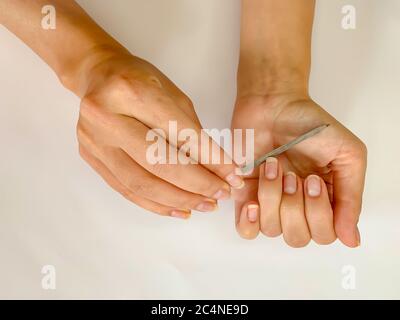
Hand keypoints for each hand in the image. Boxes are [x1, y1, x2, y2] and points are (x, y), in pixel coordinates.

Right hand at [77, 51, 243, 217]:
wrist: (97, 75)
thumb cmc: (140, 80)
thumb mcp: (173, 95)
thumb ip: (192, 133)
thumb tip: (217, 171)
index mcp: (132, 92)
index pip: (181, 135)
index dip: (212, 160)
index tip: (234, 176)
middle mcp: (107, 117)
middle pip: (160, 163)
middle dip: (197, 185)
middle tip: (221, 194)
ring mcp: (95, 140)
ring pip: (142, 184)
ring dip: (178, 200)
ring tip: (204, 205)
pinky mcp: (91, 158)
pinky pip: (126, 190)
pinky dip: (156, 204)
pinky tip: (178, 209)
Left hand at [232, 94, 366, 246]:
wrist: (273, 104)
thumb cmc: (310, 125)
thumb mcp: (347, 155)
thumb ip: (350, 197)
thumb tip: (351, 239)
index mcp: (324, 201)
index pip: (324, 234)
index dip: (318, 214)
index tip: (312, 179)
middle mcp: (297, 207)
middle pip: (298, 237)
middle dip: (294, 206)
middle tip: (293, 175)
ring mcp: (270, 203)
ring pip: (272, 229)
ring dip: (272, 197)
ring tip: (272, 167)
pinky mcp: (245, 195)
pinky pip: (245, 229)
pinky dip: (249, 221)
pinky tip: (252, 201)